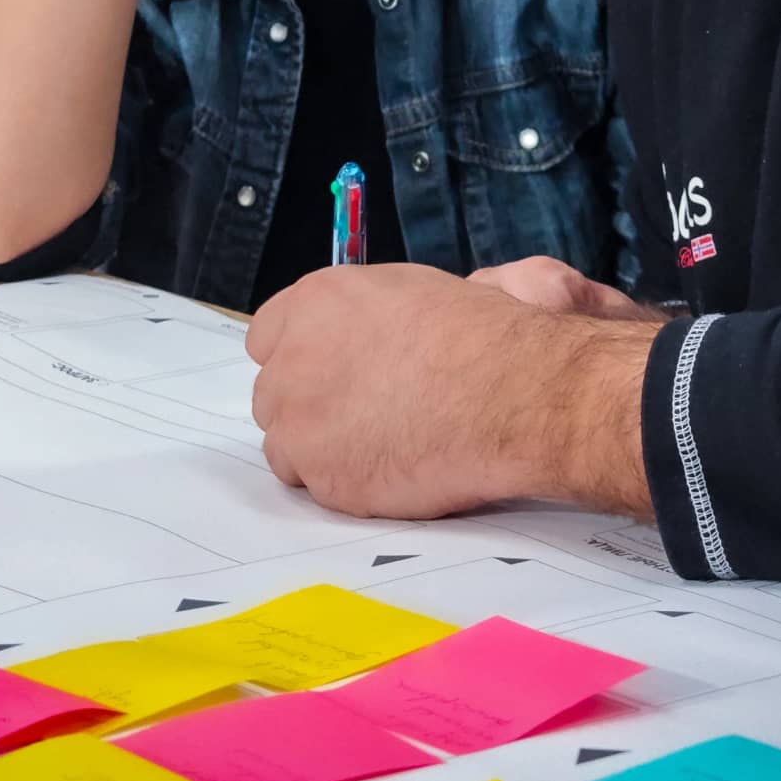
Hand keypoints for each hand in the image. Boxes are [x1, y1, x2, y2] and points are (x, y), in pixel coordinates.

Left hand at [247, 263, 657, 520]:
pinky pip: (316, 486)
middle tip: (360, 416)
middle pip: (273, 394)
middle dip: (308, 407)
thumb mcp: (410, 293)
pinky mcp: (323, 476)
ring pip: (285, 445)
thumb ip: (359, 315)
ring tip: (379, 446)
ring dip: (320, 449)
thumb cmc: (480, 337)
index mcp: (314, 303)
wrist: (514, 394)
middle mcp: (294, 359)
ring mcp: (302, 422)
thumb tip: (357, 337)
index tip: (325, 375)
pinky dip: (345, 483)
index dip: (298, 359)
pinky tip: (390, 469)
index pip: (266, 337)